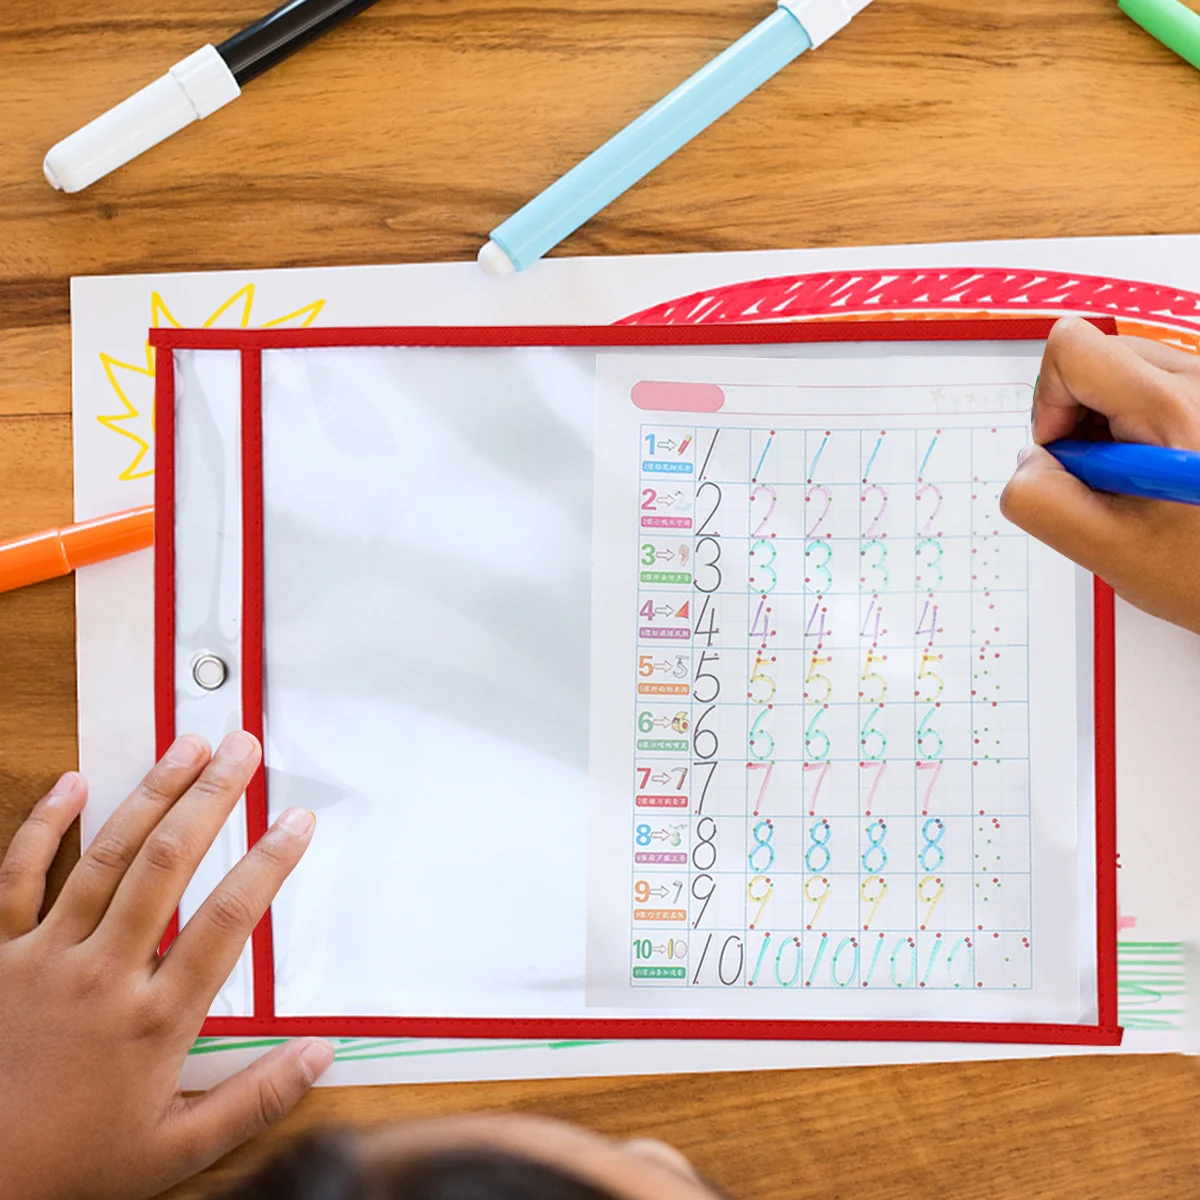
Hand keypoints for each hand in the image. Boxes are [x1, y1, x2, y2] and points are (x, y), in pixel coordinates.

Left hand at [0, 733, 332, 1199]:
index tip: (296, 823)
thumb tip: (317, 1057)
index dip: (268, 865)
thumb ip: (253, 1101)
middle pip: (168, 865)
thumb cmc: (63, 1168)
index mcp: (152, 1020)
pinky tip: (73, 784)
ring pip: (107, 856)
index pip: (226, 922)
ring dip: (151, 794)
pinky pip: (18, 876)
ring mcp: (45, 957)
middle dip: (212, 797)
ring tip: (187, 746)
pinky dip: (44, 825)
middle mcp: (102, 974)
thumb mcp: (174, 1151)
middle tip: (242, 750)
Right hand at [1001, 316, 1199, 632]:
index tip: (1067, 452)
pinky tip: (1150, 470)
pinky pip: (1146, 386)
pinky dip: (1131, 427)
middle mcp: (1199, 380)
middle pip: (1094, 357)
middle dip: (1076, 418)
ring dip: (1104, 425)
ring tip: (1131, 477)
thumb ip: (1042, 501)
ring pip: (1119, 371)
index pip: (1073, 349)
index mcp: (1172, 409)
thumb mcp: (1106, 550)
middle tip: (1102, 475)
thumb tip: (1028, 461)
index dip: (1048, 402)